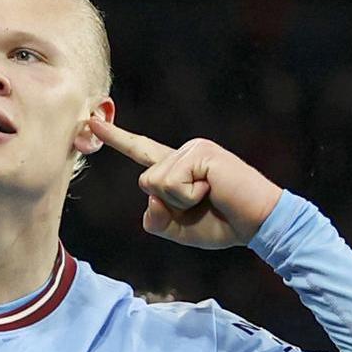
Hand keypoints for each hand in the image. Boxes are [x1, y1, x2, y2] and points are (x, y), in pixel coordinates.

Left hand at [89, 117, 282, 248]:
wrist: (258, 224)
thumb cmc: (222, 225)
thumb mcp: (177, 228)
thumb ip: (154, 218)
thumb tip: (150, 194)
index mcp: (177, 168)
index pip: (141, 151)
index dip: (117, 137)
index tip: (93, 122)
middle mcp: (183, 153)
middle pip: (146, 181)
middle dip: (169, 205)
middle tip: (203, 204)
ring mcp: (193, 149)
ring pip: (156, 182)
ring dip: (181, 201)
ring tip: (210, 196)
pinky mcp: (202, 152)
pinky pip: (172, 182)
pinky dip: (189, 196)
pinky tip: (213, 190)